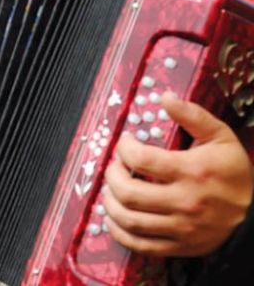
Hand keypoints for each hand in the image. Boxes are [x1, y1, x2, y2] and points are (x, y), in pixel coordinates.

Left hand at [103, 92, 253, 256]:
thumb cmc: (232, 171)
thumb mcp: (220, 137)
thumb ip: (192, 115)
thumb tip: (163, 97)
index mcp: (193, 172)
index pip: (141, 160)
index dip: (124, 148)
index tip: (125, 142)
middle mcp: (186, 202)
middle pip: (129, 193)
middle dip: (111, 176)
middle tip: (113, 166)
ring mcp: (182, 227)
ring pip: (130, 220)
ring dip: (109, 203)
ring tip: (110, 190)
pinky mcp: (180, 245)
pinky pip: (140, 244)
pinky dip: (119, 232)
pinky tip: (114, 218)